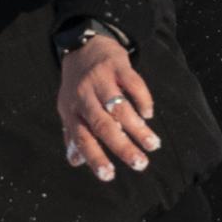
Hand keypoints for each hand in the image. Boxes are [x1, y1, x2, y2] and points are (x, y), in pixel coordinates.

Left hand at [57, 39, 160, 182]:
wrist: (82, 45)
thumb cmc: (77, 85)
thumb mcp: (69, 108)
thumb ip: (72, 135)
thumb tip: (76, 162)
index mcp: (71, 111)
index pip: (81, 139)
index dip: (94, 158)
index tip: (109, 176)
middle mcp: (83, 96)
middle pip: (103, 125)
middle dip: (122, 147)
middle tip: (140, 164)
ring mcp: (100, 79)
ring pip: (120, 108)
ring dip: (138, 128)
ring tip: (152, 144)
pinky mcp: (117, 65)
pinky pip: (133, 83)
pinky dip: (143, 100)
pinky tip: (148, 113)